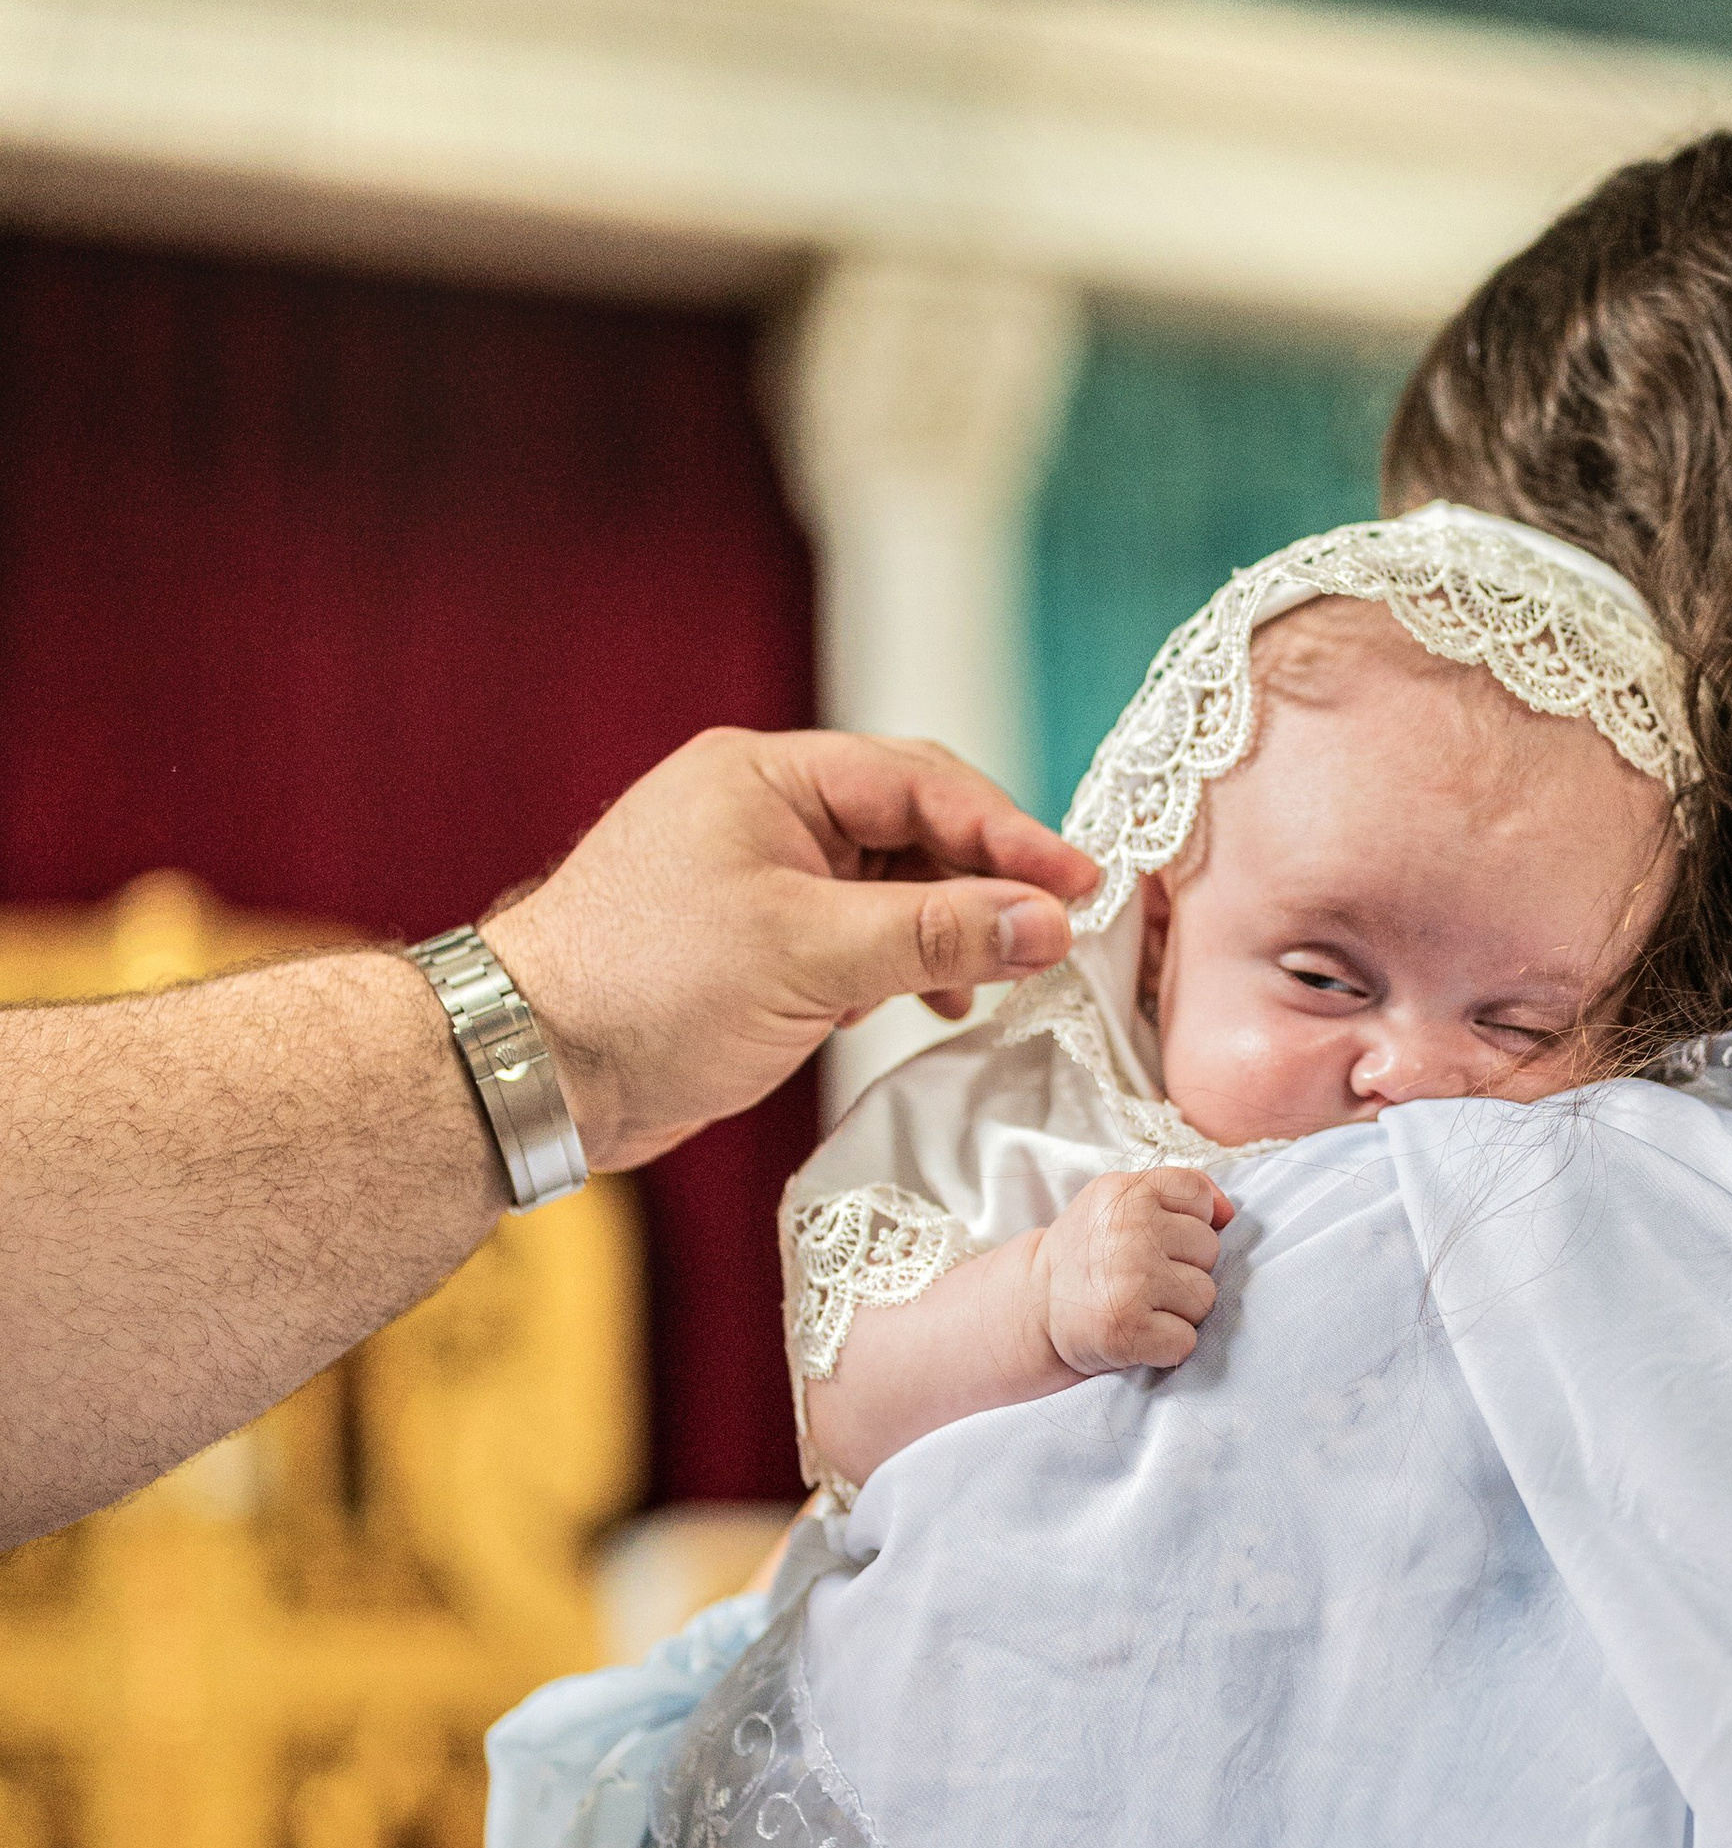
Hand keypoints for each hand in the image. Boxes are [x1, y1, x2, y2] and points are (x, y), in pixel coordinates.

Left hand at [488, 729, 1097, 1172]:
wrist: (534, 1070)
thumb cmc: (643, 991)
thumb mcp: (810, 957)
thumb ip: (936, 934)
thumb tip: (1045, 921)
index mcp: (767, 777)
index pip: (923, 782)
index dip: (1011, 834)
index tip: (1080, 885)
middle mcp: (766, 813)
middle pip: (915, 827)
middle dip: (987, 881)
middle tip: (1057, 930)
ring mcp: (762, 878)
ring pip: (894, 885)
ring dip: (950, 930)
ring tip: (997, 979)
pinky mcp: (759, 942)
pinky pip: (860, 934)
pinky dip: (905, 964)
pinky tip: (932, 1004)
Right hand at [1038, 1166, 1235, 1376]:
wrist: (1033, 1307)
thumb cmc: (1091, 1255)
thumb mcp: (1119, 1203)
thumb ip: (1176, 1193)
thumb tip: (1228, 1212)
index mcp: (1124, 1192)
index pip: (1198, 1196)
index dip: (1186, 1222)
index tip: (1154, 1239)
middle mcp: (1127, 1231)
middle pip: (1209, 1249)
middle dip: (1186, 1267)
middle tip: (1143, 1278)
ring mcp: (1129, 1281)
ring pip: (1205, 1296)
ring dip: (1180, 1309)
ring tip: (1140, 1305)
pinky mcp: (1128, 1330)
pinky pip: (1187, 1340)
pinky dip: (1167, 1345)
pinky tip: (1138, 1334)